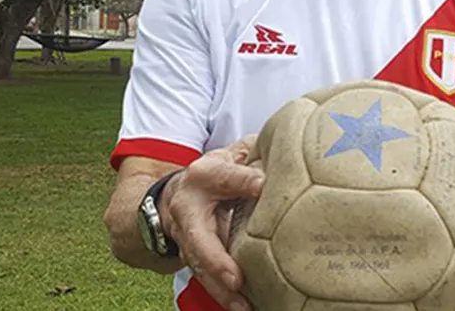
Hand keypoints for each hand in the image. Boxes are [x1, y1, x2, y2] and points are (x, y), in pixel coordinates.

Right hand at [161, 135, 263, 310]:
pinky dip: (223, 296)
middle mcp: (189, 210)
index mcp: (203, 177)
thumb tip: (274, 173)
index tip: (261, 185)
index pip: (221, 177)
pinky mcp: (196, 258)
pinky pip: (208, 279)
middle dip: (216, 262)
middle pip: (198, 239)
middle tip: (236, 281)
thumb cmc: (216, 173)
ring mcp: (189, 239)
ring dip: (220, 290)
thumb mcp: (231, 157)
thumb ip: (249, 163)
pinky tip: (242, 307)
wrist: (180, 192)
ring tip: (242, 306)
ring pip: (201, 268)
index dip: (240, 180)